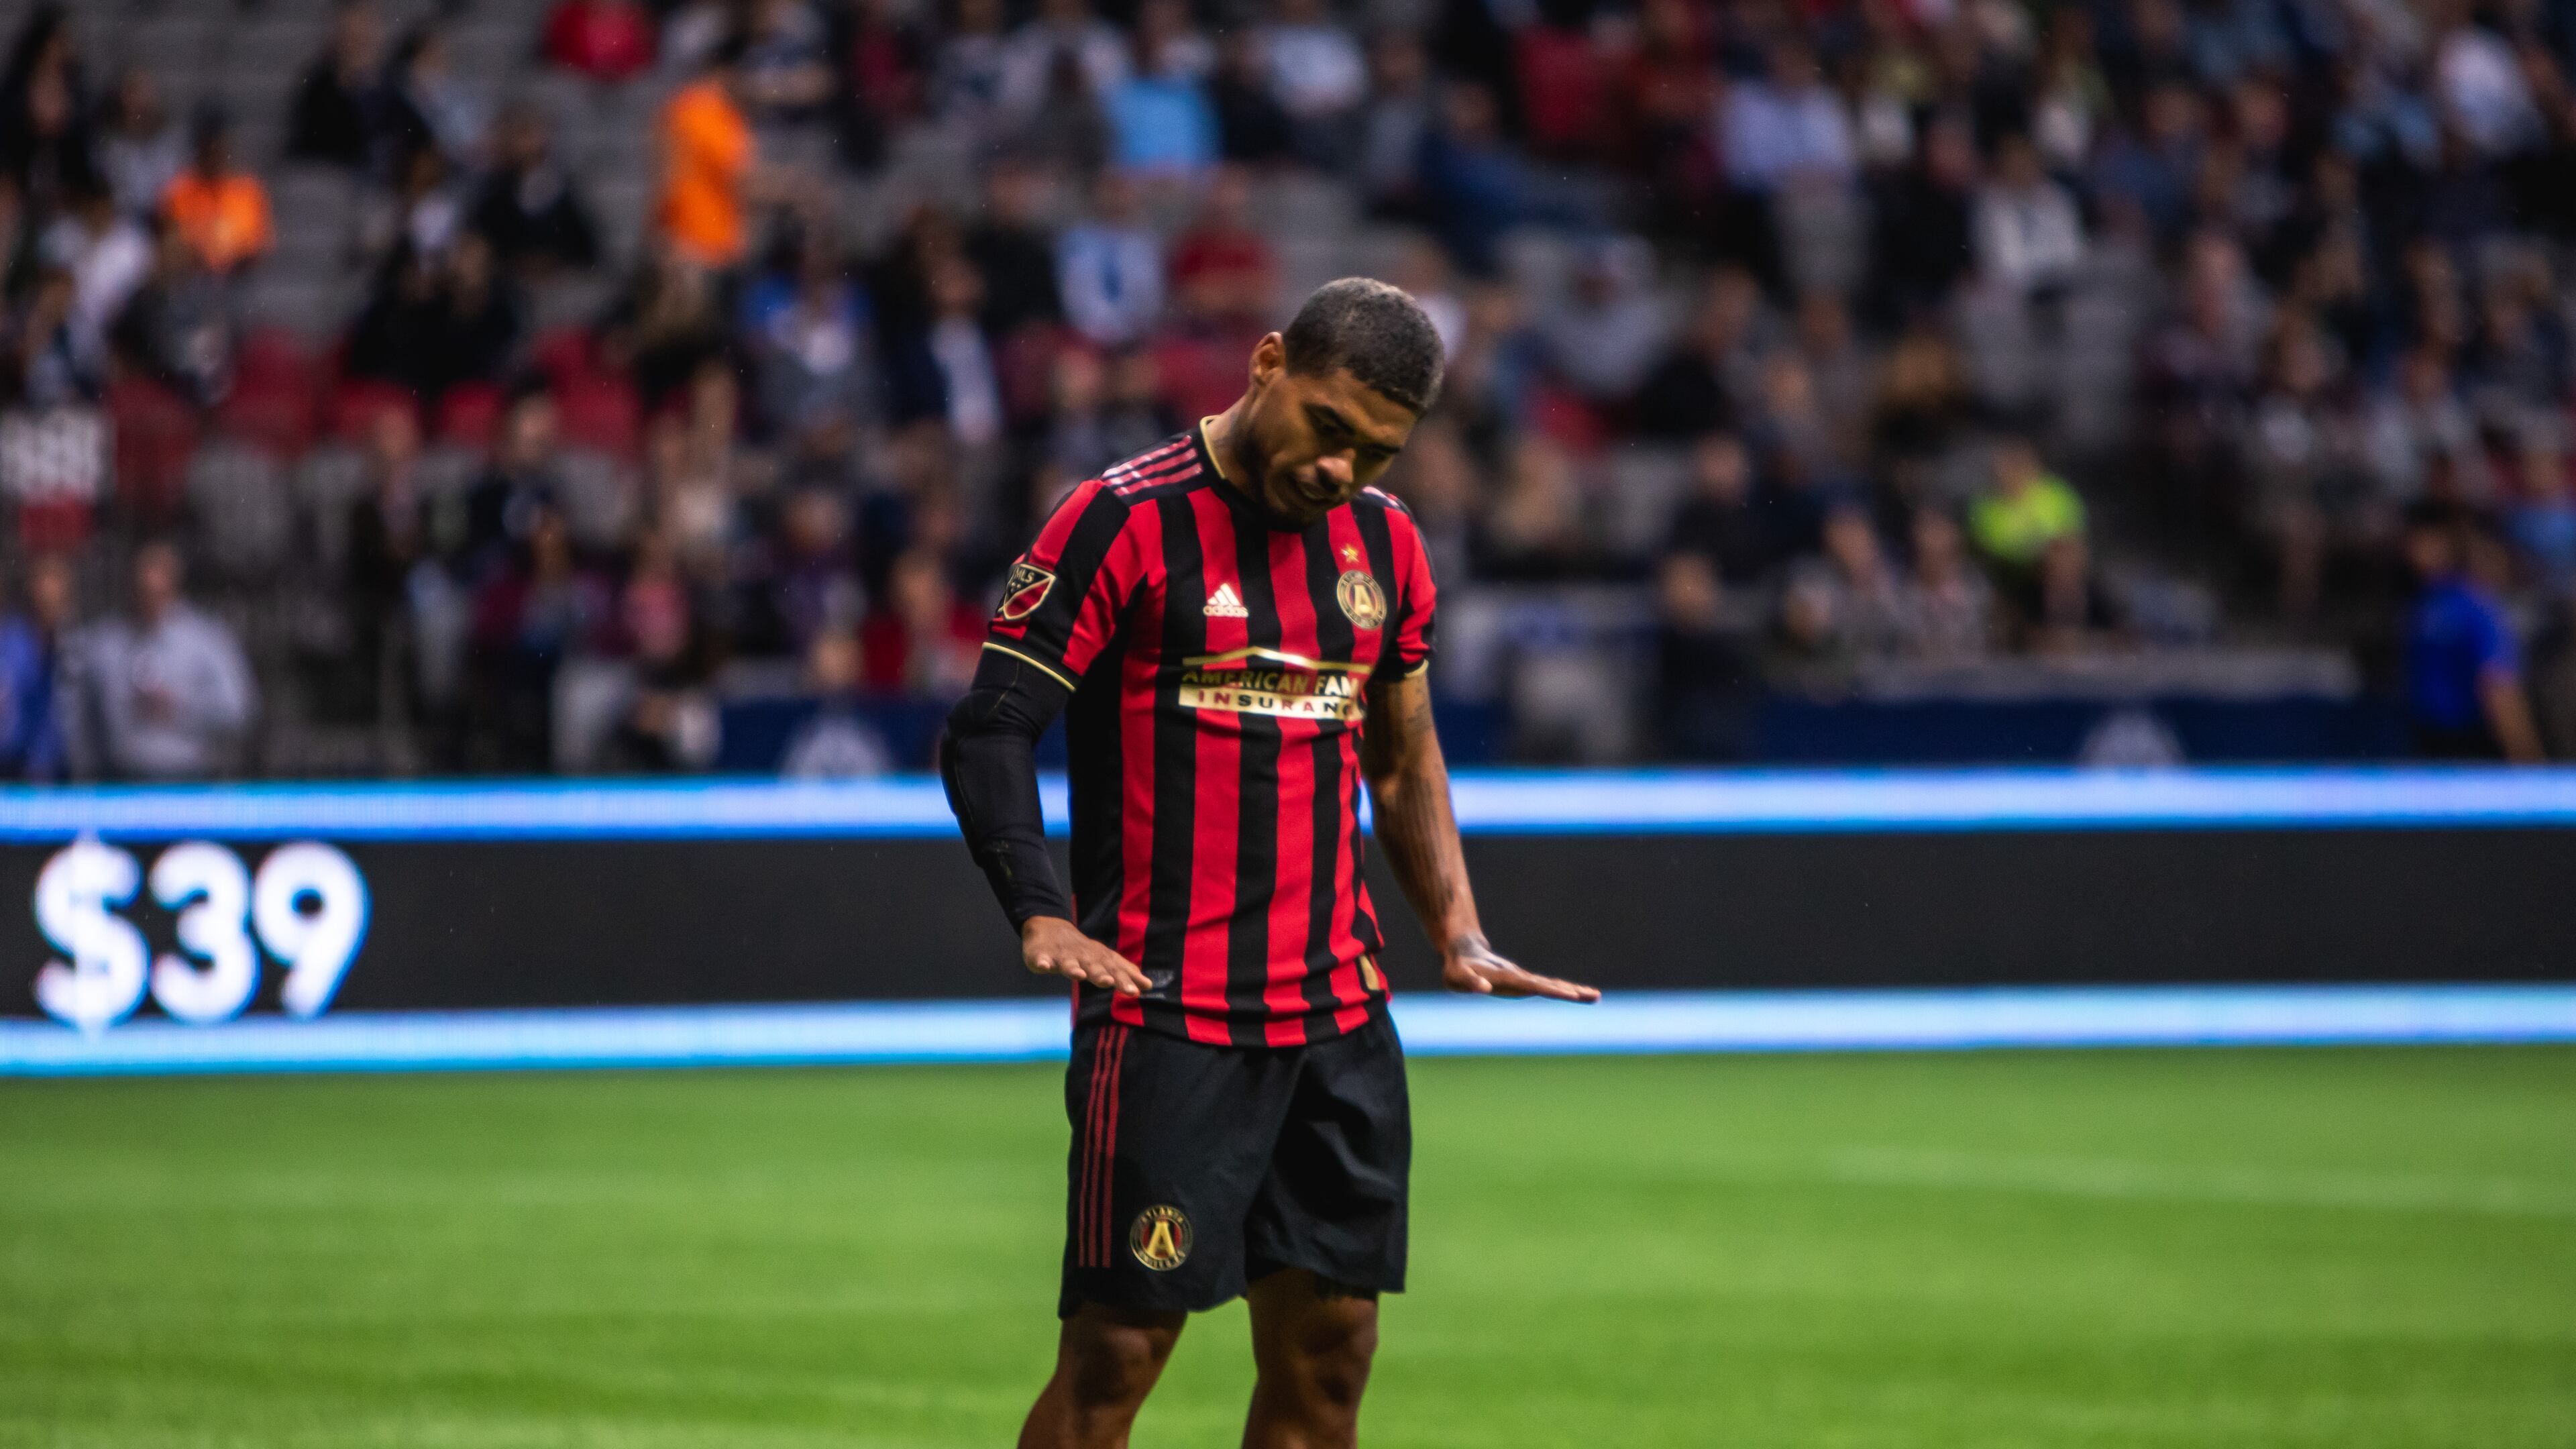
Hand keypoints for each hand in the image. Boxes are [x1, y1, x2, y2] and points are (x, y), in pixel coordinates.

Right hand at [1022, 916, 1151, 996]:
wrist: (1050, 928)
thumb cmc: (1082, 951)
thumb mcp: (1104, 960)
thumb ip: (1123, 972)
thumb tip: (1148, 985)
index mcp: (1098, 958)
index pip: (1114, 969)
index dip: (1125, 979)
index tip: (1136, 991)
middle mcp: (1082, 956)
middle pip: (1093, 966)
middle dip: (1102, 975)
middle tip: (1110, 983)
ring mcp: (1062, 955)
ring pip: (1069, 963)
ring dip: (1074, 969)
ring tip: (1079, 976)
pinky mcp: (1042, 955)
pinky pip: (1041, 959)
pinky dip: (1042, 962)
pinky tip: (1043, 967)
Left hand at [1440, 935, 1598, 1002]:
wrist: (1463, 951)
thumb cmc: (1457, 968)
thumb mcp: (1457, 977)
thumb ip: (1470, 982)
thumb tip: (1483, 988)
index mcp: (1507, 978)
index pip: (1534, 985)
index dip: (1552, 990)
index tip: (1571, 995)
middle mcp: (1519, 977)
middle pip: (1550, 984)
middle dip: (1572, 991)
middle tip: (1594, 996)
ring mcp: (1523, 979)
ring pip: (1552, 985)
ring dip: (1573, 991)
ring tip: (1594, 996)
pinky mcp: (1523, 983)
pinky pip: (1547, 987)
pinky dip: (1563, 991)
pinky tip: (1575, 994)